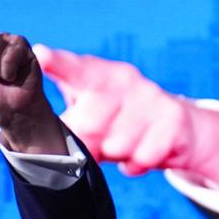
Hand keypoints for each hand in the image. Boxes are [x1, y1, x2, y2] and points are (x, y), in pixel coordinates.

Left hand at [34, 44, 218, 193]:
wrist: (178, 127)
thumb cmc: (117, 120)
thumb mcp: (88, 112)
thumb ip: (66, 123)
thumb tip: (45, 147)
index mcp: (97, 75)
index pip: (74, 68)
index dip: (57, 63)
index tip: (40, 55)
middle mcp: (124, 79)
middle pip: (90, 125)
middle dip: (91, 143)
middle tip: (100, 140)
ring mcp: (151, 97)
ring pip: (117, 147)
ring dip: (117, 155)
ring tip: (125, 142)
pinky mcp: (173, 120)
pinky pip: (142, 158)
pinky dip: (137, 164)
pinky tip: (143, 150)